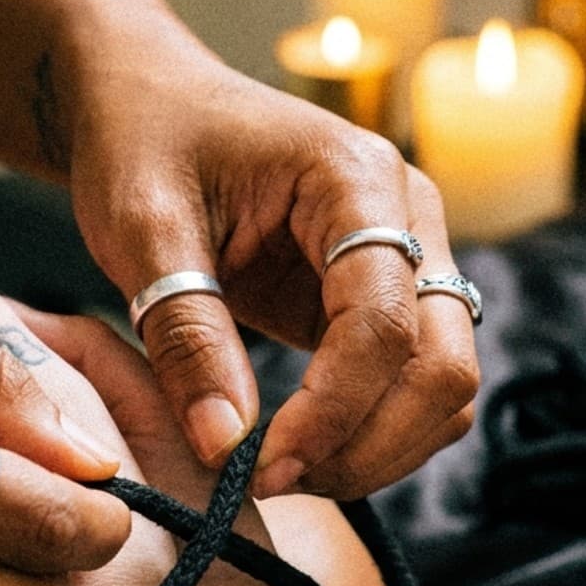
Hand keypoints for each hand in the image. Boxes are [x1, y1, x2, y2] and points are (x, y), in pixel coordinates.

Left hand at [62, 46, 478, 498]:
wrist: (152, 104)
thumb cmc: (144, 143)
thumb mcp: (141, 227)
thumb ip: (185, 333)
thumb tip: (225, 445)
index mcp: (357, 180)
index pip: (384, 320)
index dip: (335, 410)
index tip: (262, 466)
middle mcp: (411, 217)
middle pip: (445, 364)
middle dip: (369, 443)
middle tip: (273, 481)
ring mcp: (411, 261)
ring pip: (444, 388)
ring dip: (377, 450)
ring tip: (279, 472)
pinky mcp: (388, 302)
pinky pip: (412, 389)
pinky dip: (370, 435)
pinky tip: (296, 450)